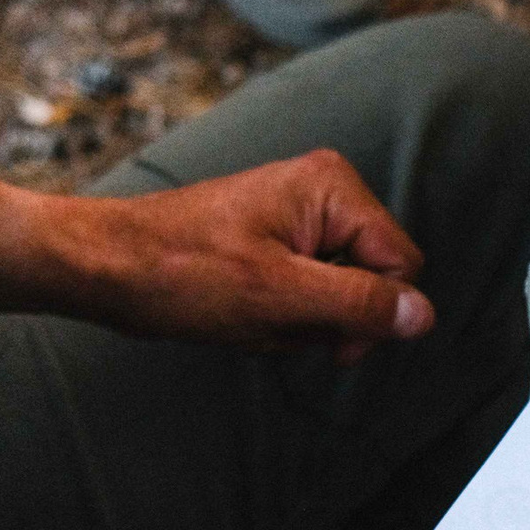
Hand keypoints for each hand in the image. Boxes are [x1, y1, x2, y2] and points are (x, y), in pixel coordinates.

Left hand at [48, 149, 431, 359]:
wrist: (105, 266)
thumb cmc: (180, 273)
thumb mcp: (278, 298)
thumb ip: (358, 305)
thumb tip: (424, 316)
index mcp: (333, 187)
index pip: (402, 267)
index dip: (370, 315)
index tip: (325, 342)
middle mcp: (324, 190)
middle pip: (372, 280)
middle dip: (328, 318)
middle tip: (273, 321)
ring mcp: (300, 213)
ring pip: (340, 294)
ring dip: (301, 322)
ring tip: (249, 314)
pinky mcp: (278, 238)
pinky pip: (309, 292)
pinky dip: (282, 316)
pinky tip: (242, 312)